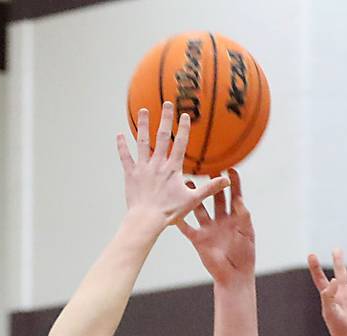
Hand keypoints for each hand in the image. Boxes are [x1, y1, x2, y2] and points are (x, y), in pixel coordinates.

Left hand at [119, 101, 227, 235]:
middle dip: (165, 119)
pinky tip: (119, 135)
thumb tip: (227, 181)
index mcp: (172, 169)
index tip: (185, 114)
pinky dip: (122, 146)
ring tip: (143, 110)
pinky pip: (125, 157)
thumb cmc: (169, 212)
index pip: (179, 144)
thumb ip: (209, 189)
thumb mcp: (192, 200)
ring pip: (143, 142)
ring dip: (143, 125)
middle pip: (161, 137)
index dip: (183, 128)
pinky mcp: (131, 175)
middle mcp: (158, 164)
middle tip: (166, 103)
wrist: (147, 219)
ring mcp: (143, 168)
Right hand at [179, 167, 254, 283]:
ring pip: (199, 208)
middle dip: (212, 183)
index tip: (231, 168)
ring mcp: (209, 229)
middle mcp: (221, 220)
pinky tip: (173, 209)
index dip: (233, 182)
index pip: (234, 195)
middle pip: (215, 197)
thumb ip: (243, 215)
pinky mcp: (199, 239)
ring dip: (194, 196)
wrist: (234, 277)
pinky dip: (180, 219)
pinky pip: (186, 227)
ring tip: (187, 182)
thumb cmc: (244, 256)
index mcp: (235, 218)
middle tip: (207, 167)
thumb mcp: (247, 233)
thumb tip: (238, 198)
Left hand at [307, 242, 346, 335]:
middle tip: (336, 249)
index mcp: (331, 298)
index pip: (321, 280)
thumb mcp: (331, 314)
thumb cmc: (342, 332)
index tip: (311, 255)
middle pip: (340, 272)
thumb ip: (329, 297)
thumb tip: (333, 280)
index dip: (315, 268)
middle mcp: (344, 293)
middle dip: (338, 260)